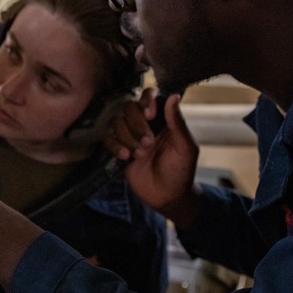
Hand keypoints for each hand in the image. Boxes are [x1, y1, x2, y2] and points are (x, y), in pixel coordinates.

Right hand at [105, 89, 200, 227]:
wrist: (167, 197)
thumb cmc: (181, 171)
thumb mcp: (185, 147)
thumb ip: (178, 122)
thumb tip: (173, 96)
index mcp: (163, 118)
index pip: (149, 96)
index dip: (146, 101)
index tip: (150, 115)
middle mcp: (144, 123)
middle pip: (129, 107)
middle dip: (136, 125)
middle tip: (148, 144)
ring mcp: (130, 136)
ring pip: (117, 122)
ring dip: (127, 138)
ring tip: (139, 155)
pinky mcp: (118, 149)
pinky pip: (108, 138)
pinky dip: (115, 146)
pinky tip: (126, 158)